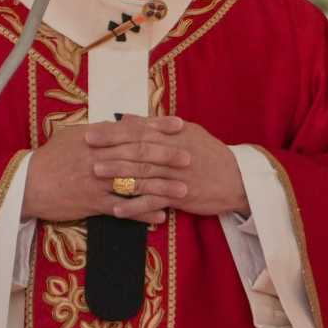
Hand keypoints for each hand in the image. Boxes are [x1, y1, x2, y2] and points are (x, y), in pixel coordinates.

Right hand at [21, 121, 186, 225]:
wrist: (26, 185)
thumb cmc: (48, 159)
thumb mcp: (71, 136)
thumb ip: (99, 131)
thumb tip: (122, 124)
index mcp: (94, 137)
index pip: (132, 129)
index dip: (157, 127)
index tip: (179, 125)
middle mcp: (98, 157)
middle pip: (138, 155)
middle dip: (166, 156)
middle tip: (189, 157)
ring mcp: (96, 181)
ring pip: (135, 182)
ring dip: (161, 187)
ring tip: (183, 190)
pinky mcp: (92, 203)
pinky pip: (122, 209)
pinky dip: (142, 213)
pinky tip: (160, 216)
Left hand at [86, 115, 248, 218]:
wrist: (239, 179)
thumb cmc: (210, 155)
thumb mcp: (188, 133)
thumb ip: (156, 126)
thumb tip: (125, 118)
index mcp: (174, 134)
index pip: (140, 130)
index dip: (114, 131)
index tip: (91, 132)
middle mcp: (174, 152)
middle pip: (138, 149)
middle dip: (111, 150)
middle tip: (88, 152)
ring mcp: (177, 175)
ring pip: (144, 173)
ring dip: (119, 175)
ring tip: (97, 175)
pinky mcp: (182, 196)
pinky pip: (155, 201)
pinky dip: (136, 206)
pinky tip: (117, 210)